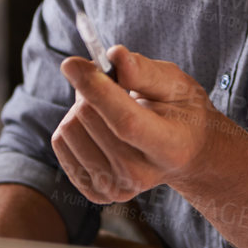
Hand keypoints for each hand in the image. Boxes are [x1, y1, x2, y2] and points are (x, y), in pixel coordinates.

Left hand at [51, 46, 218, 204]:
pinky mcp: (94, 191)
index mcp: (169, 147)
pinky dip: (74, 125)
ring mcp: (116, 188)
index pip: (126, 121)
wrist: (186, 155)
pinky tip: (99, 128)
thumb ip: (145, 71)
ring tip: (110, 110)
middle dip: (93, 87)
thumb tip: (115, 55)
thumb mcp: (176, 84)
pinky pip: (60, 143)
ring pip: (70, 128)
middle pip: (90, 119)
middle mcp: (140, 174)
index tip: (72, 63)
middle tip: (115, 87)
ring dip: (82, 107)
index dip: (97, 90)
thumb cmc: (181, 112)